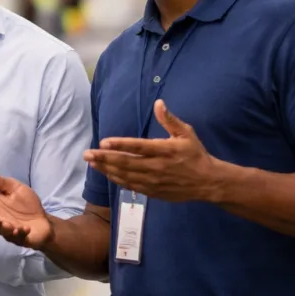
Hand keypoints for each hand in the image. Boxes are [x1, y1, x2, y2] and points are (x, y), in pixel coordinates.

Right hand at [0, 168, 53, 249]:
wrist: (44, 220)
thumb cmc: (26, 204)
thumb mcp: (13, 187)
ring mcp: (9, 231)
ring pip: (3, 230)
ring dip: (4, 227)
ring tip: (7, 223)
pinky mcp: (21, 238)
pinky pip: (19, 237)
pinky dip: (21, 233)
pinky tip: (24, 228)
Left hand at [83, 99, 222, 202]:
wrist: (207, 182)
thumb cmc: (195, 154)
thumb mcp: (186, 133)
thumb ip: (170, 120)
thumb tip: (159, 103)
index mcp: (165, 150)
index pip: (138, 147)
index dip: (120, 145)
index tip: (103, 142)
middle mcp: (157, 167)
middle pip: (126, 163)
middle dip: (104, 158)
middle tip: (87, 154)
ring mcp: (153, 181)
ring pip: (125, 176)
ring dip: (106, 169)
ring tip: (92, 162)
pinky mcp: (152, 191)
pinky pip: (130, 185)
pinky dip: (116, 179)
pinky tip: (106, 173)